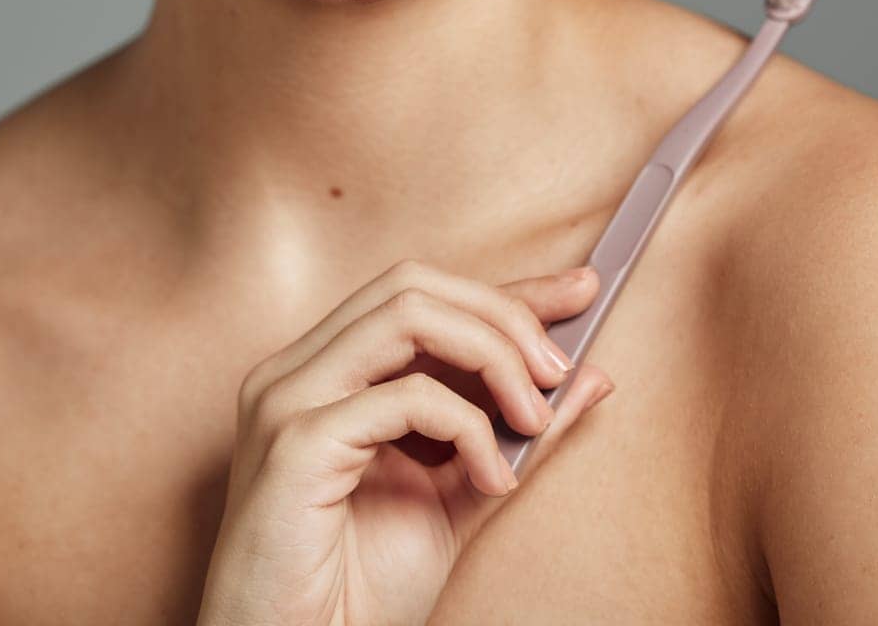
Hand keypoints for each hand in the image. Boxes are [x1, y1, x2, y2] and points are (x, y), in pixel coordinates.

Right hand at [194, 258, 613, 625]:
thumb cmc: (359, 592)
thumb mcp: (461, 495)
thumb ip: (515, 433)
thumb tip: (590, 376)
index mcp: (325, 371)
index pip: (421, 295)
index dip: (505, 289)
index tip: (581, 290)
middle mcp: (297, 368)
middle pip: (412, 284)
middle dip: (502, 314)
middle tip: (560, 370)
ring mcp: (288, 397)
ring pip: (407, 314)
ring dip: (492, 354)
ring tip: (534, 419)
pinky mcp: (295, 441)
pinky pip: (404, 396)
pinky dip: (467, 426)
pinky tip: (492, 478)